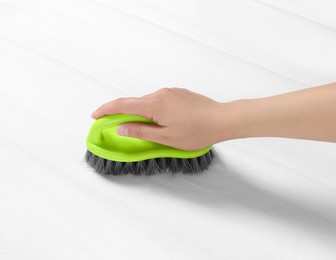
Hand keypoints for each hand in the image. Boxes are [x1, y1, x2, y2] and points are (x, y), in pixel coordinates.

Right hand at [92, 88, 224, 149]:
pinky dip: (153, 110)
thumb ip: (141, 131)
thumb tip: (122, 128)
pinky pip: (159, 100)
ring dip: (141, 113)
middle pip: (134, 102)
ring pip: (148, 102)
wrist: (222, 120)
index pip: (123, 105)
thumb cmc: (197, 131)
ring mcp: (171, 92)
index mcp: (155, 104)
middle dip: (123, 113)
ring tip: (144, 129)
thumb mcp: (166, 137)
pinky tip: (160, 121)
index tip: (95, 115)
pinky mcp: (179, 93)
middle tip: (116, 126)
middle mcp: (161, 94)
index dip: (106, 110)